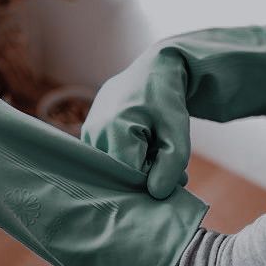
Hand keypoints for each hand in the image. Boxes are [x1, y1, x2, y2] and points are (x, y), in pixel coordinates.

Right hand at [82, 48, 190, 198]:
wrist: (151, 71)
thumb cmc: (166, 100)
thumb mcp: (178, 131)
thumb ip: (171, 166)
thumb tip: (156, 194)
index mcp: (115, 129)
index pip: (131, 175)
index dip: (153, 179)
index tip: (173, 171)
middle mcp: (94, 132)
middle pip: (120, 173)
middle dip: (146, 173)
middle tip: (168, 162)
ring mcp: (87, 133)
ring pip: (114, 167)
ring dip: (136, 164)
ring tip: (153, 147)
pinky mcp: (88, 134)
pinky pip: (107, 158)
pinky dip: (126, 157)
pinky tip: (140, 144)